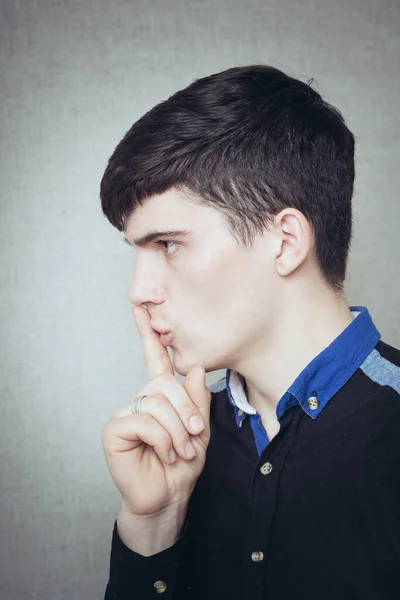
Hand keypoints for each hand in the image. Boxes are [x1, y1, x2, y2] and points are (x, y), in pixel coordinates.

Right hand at [101, 305, 211, 518]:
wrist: (168, 497)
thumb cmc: (183, 464)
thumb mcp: (200, 431)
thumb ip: (198, 401)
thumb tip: (195, 368)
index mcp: (160, 395)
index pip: (154, 359)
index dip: (147, 333)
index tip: (140, 307)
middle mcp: (141, 399)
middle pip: (167, 385)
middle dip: (188, 412)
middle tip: (196, 437)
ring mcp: (126, 412)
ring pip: (158, 404)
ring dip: (178, 432)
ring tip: (181, 452)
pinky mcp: (114, 429)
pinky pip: (145, 421)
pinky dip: (163, 440)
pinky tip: (164, 455)